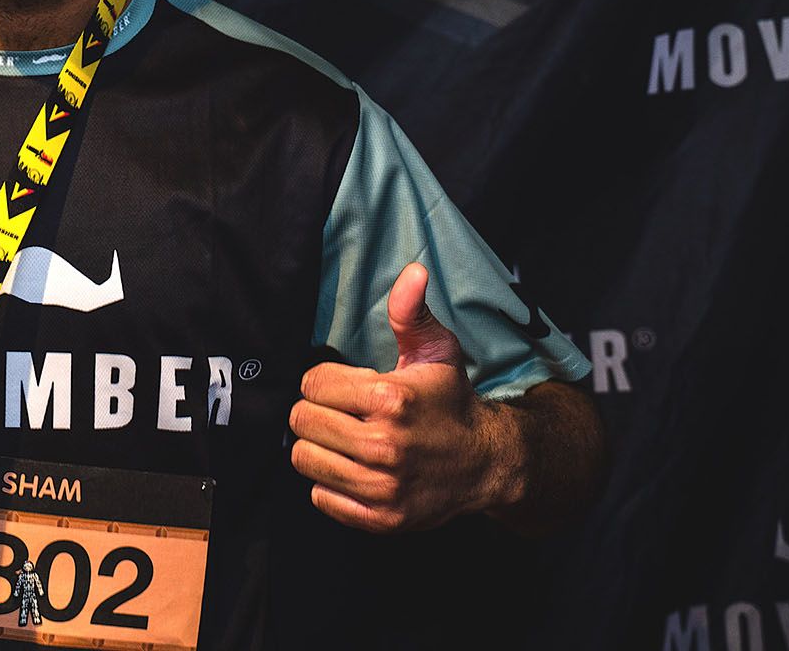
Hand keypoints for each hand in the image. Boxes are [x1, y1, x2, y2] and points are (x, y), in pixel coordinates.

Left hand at [288, 262, 510, 532]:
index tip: (343, 386)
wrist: (487, 463)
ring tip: (342, 439)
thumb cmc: (451, 401)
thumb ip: (413, 311)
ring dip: (318, 447)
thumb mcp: (437, 350)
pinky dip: (329, 482)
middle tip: (338, 413)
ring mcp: (383, 486)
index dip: (323, 380)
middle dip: (314, 411)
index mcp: (391, 398)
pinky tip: (353, 468)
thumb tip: (413, 270)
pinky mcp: (381, 518)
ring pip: (305, 459)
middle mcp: (385, 445)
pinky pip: (320, 496)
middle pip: (301, 421)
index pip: (312, 383)